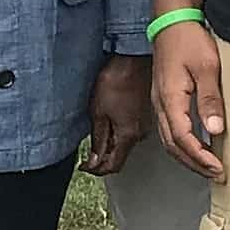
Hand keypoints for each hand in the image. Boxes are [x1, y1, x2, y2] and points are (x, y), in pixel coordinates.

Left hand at [83, 55, 154, 174]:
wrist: (132, 60)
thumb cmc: (116, 80)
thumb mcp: (98, 112)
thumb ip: (98, 140)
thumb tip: (95, 161)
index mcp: (129, 136)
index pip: (113, 166)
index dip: (96, 170)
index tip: (85, 166)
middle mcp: (140, 134)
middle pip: (120, 156)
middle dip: (102, 158)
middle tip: (87, 154)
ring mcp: (144, 124)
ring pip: (125, 144)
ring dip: (110, 144)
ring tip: (96, 134)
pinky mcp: (143, 115)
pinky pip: (129, 132)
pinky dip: (117, 133)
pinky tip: (108, 122)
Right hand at [152, 20, 225, 177]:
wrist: (171, 21)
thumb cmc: (189, 40)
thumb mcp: (206, 68)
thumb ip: (210, 100)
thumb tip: (214, 130)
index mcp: (170, 99)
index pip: (183, 138)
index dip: (200, 157)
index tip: (218, 167)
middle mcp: (161, 104)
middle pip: (173, 146)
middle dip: (194, 164)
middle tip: (216, 174)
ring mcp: (159, 102)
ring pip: (169, 140)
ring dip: (187, 157)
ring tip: (208, 166)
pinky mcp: (163, 98)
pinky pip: (169, 129)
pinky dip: (183, 144)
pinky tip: (197, 145)